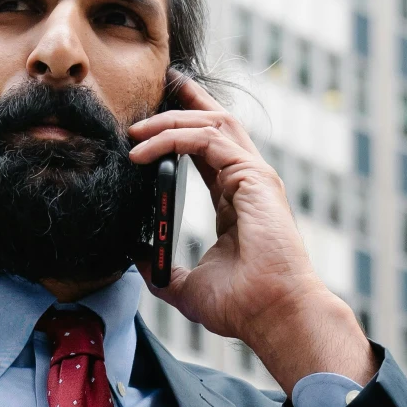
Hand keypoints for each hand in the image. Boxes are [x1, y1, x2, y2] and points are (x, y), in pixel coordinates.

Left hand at [129, 78, 374, 396]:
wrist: (271, 314)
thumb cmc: (241, 305)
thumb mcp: (185, 285)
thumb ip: (161, 267)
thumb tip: (135, 255)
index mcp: (235, 199)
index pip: (206, 149)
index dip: (179, 128)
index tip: (149, 121)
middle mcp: (247, 181)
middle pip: (215, 122)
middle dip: (182, 102)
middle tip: (150, 91)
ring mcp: (253, 176)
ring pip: (212, 123)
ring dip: (171, 119)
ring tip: (136, 129)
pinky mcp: (253, 176)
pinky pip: (207, 139)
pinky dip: (173, 138)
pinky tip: (144, 152)